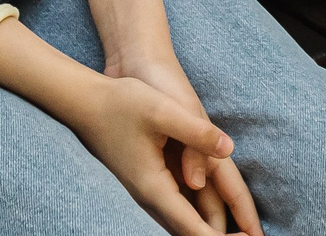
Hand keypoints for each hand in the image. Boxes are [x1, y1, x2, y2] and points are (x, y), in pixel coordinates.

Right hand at [51, 66, 255, 235]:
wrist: (84, 103)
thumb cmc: (121, 104)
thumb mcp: (162, 112)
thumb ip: (196, 132)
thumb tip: (228, 150)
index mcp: (155, 186)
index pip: (192, 226)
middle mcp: (151, 195)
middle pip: (188, 231)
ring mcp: (148, 190)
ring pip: (181, 222)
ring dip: (208, 231)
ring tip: (240, 234)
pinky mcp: (148, 180)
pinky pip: (176, 209)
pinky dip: (195, 220)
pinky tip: (209, 219)